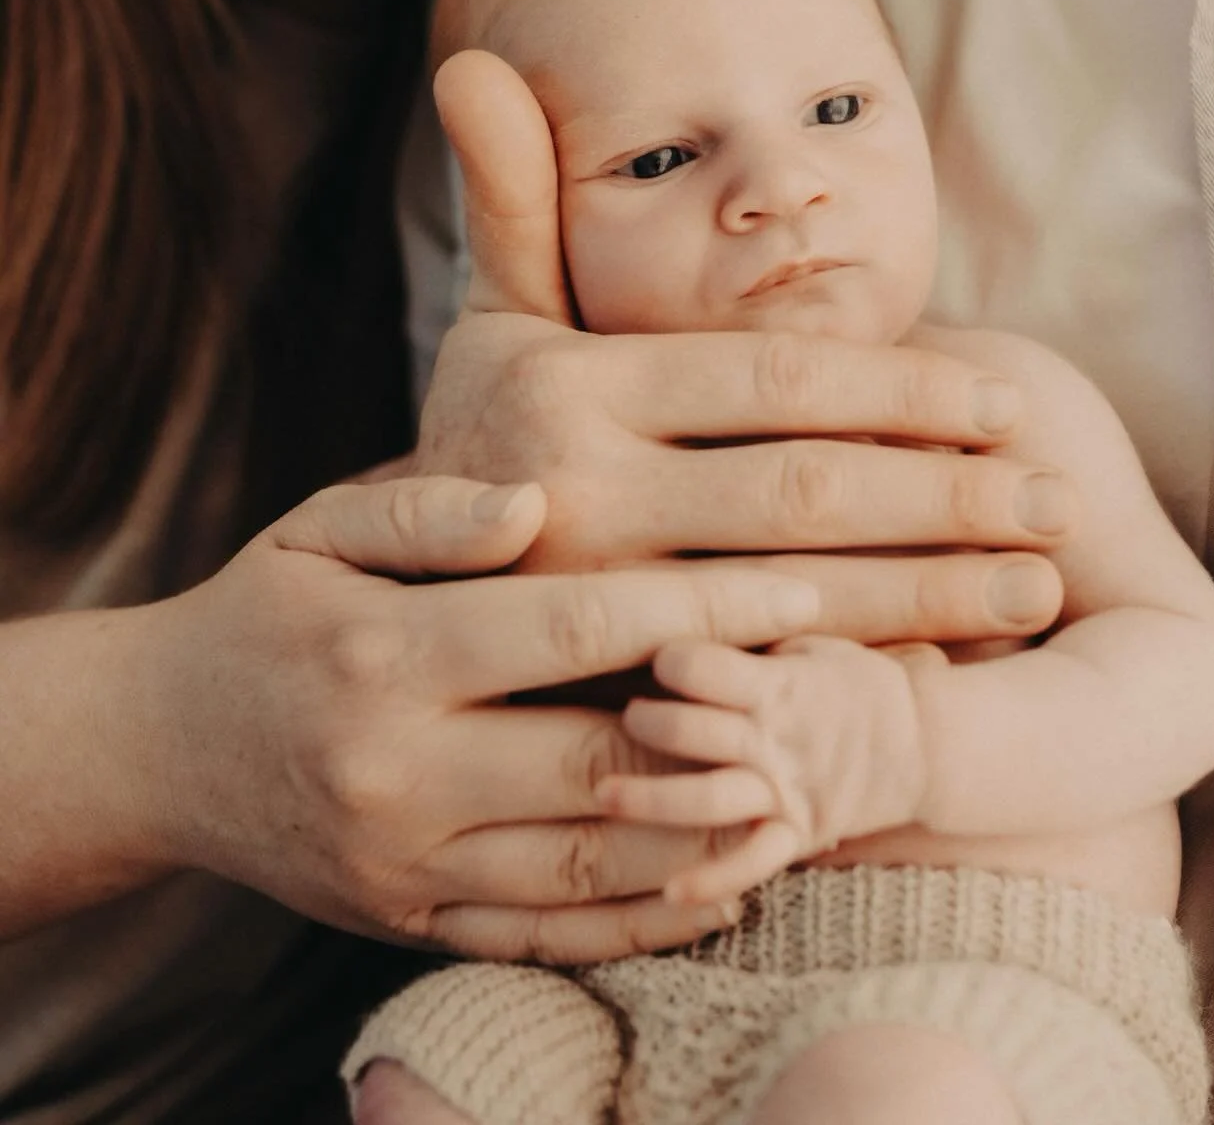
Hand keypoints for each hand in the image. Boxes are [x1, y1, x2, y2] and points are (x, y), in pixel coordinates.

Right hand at [129, 473, 821, 960]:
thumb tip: (538, 502)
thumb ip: (433, 509)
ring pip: (591, 871)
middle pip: (601, 765)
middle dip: (728, 740)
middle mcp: (397, 768)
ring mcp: (403, 864)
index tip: (799, 594)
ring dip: (711, 843)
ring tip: (805, 801)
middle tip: (829, 706)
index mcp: (385, 651)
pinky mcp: (407, 925)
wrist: (156, 750)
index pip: (574, 629)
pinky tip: (725, 887)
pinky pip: (548, 941)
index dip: (699, 615)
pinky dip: (647, 925)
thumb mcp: (323, 528)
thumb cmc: (266, 613)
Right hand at [420, 51, 1068, 640]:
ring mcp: (584, 613)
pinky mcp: (601, 702)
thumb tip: (474, 62)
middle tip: (1063, 501)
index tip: (1010, 400)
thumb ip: (509, 200)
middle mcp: (573, 497)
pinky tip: (953, 667)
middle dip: (947, 497)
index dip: (902, 390)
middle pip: (802, 492)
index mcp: (569, 390)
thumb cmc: (483, 443)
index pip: (771, 378)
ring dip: (934, 593)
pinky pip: (755, 683)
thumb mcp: (492, 323)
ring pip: (794, 599)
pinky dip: (858, 674)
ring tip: (1044, 584)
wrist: (391, 611)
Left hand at [597, 637, 938, 903]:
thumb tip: (675, 608)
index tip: (650, 657)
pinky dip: (712, 880)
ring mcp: (785, 791)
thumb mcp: (809, 642)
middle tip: (627, 715)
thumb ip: (751, 636)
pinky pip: (751, 863)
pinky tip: (668, 891)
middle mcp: (776, 738)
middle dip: (651, 722)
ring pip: (710, 800)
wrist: (925, 743)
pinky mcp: (796, 834)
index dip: (672, 660)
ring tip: (603, 794)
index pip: (706, 666)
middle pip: (698, 731)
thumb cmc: (853, 681)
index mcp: (777, 682)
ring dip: (654, 799)